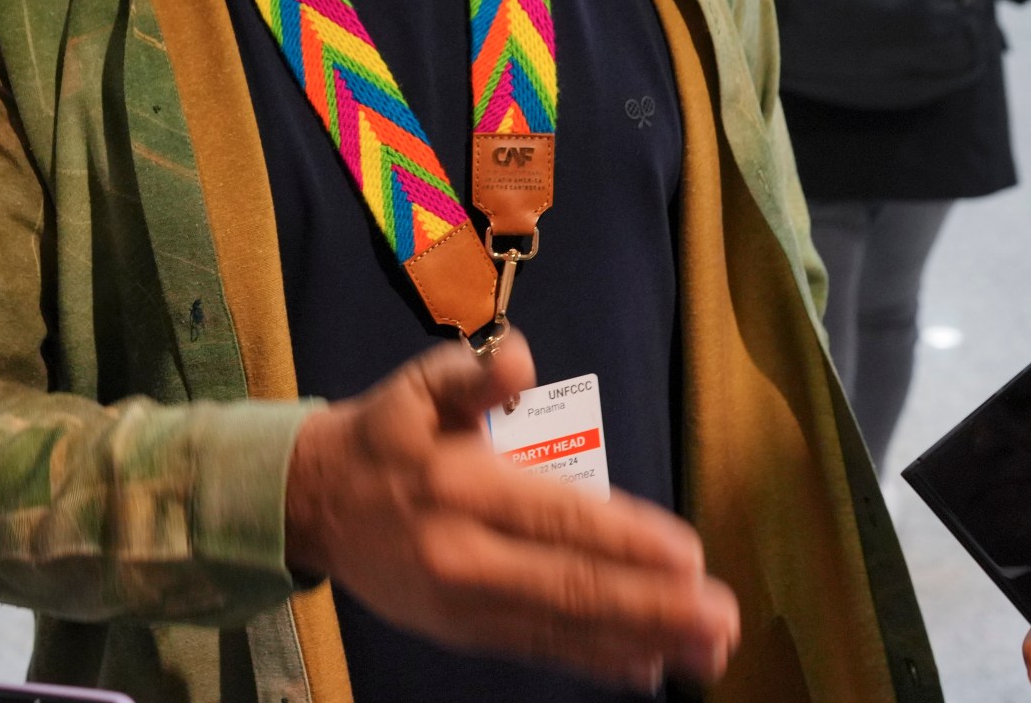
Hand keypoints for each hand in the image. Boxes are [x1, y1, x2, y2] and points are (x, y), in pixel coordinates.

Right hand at [285, 332, 738, 690]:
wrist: (311, 503)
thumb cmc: (383, 437)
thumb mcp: (419, 387)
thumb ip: (474, 375)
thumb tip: (521, 362)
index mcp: (460, 488)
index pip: (557, 518)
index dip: (625, 540)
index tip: (688, 556)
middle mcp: (465, 556)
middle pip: (570, 586)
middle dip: (652, 606)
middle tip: (718, 618)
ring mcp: (465, 604)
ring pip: (562, 628)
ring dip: (640, 641)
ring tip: (704, 652)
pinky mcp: (464, 631)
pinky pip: (539, 649)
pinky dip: (595, 660)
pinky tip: (647, 667)